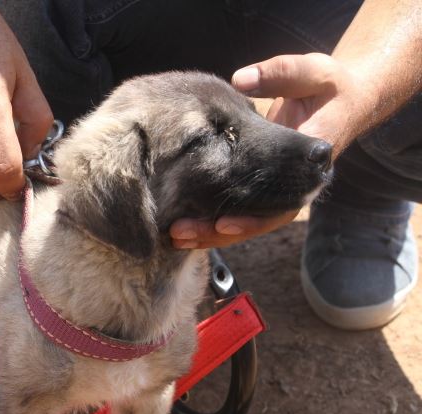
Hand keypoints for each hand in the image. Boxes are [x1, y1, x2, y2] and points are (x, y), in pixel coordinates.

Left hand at [171, 53, 361, 249]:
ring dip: (209, 232)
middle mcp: (296, 187)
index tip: (223, 221)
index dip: (254, 217)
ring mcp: (279, 190)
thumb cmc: (328, 85)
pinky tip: (180, 226)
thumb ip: (281, 74)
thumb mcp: (313, 72)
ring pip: (246, 221)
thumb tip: (242, 80)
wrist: (344, 99)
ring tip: (175, 235)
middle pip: (258, 221)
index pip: (282, 203)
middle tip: (181, 232)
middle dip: (219, 231)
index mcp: (309, 166)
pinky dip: (210, 220)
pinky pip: (238, 210)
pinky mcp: (264, 187)